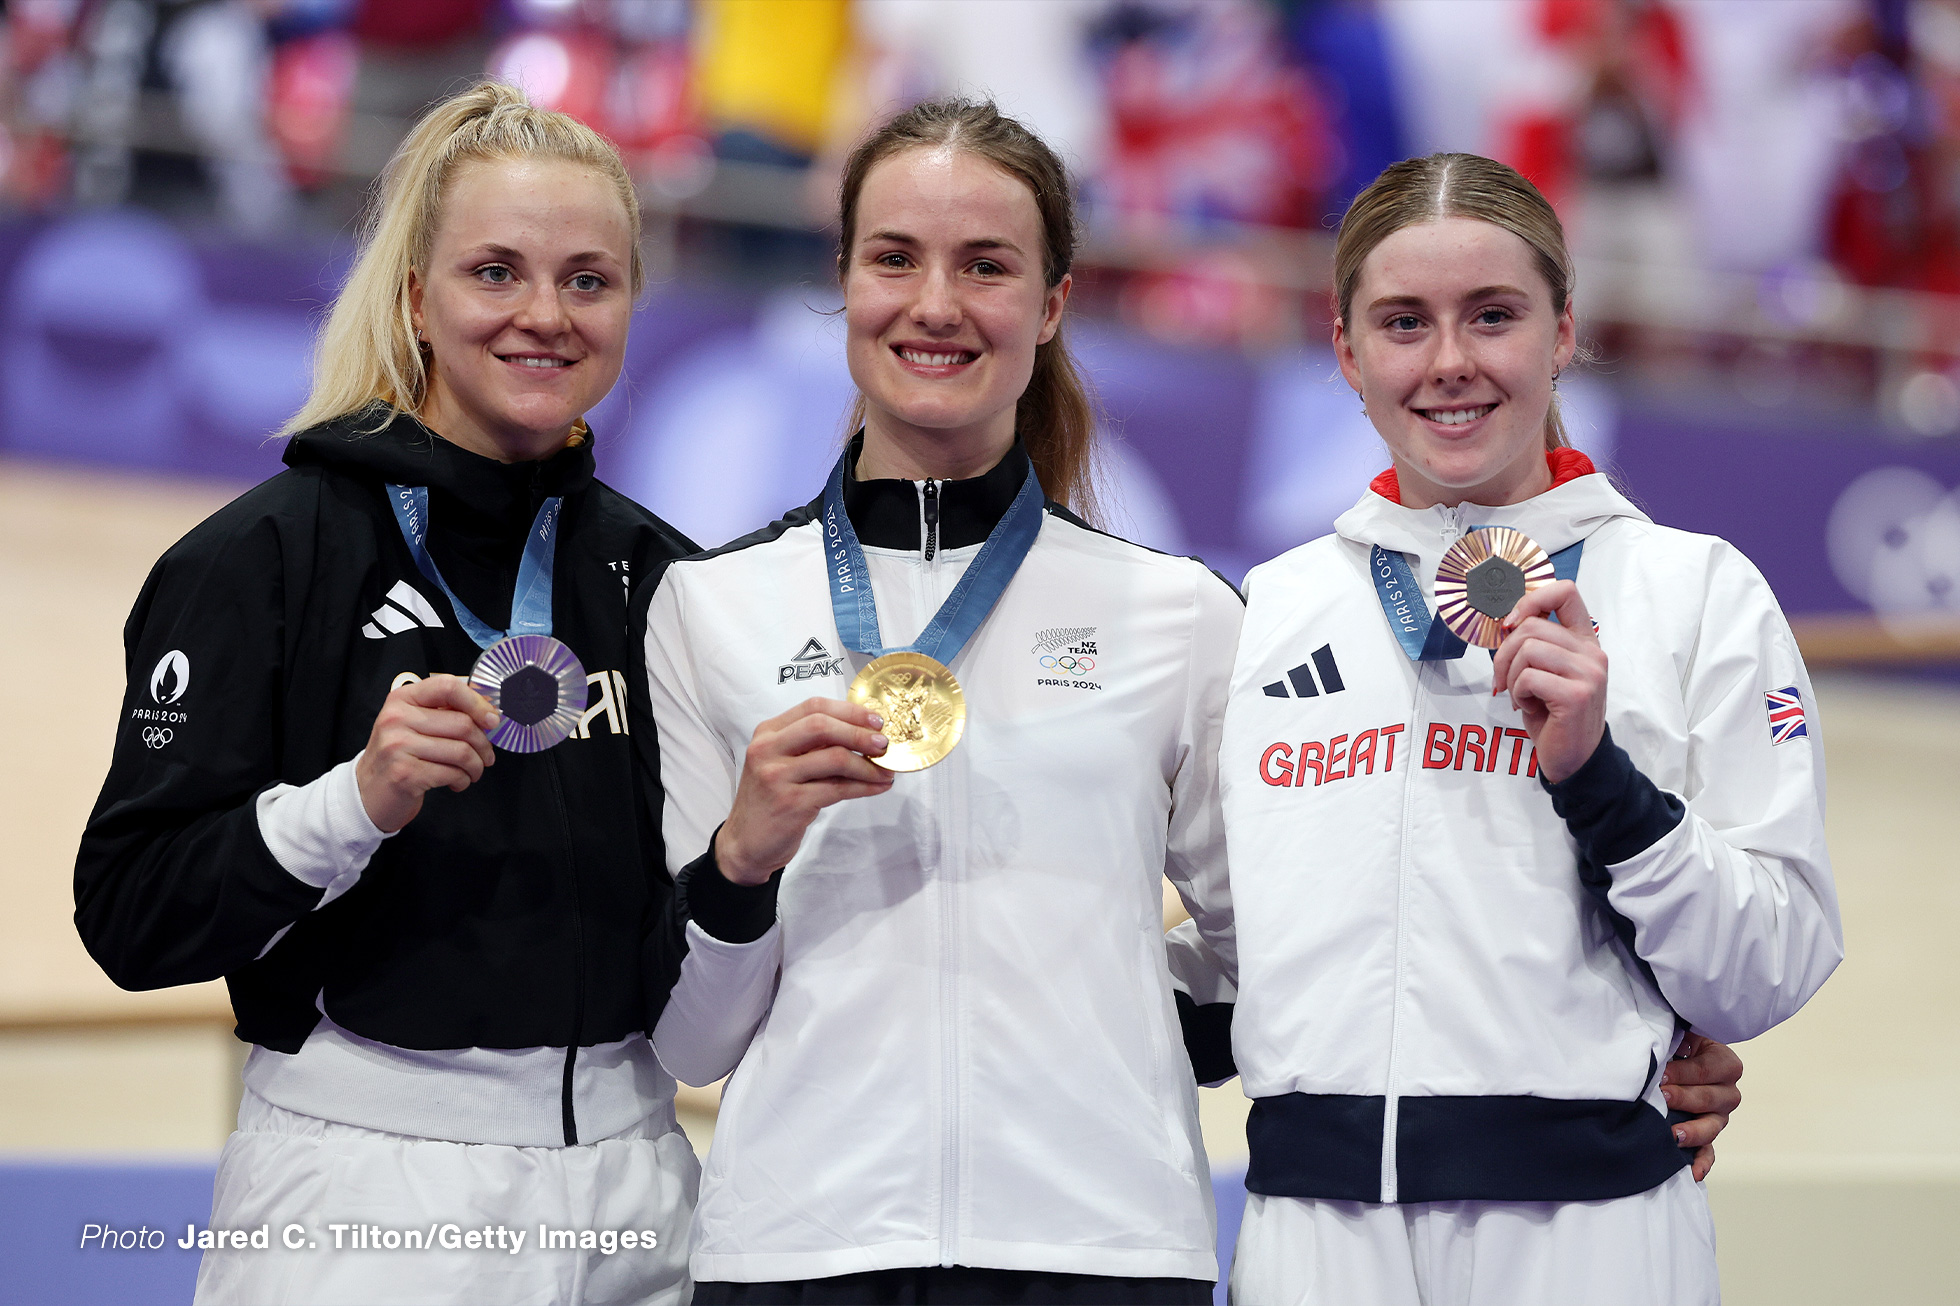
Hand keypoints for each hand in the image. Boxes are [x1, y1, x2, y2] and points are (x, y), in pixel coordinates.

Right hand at [355, 675, 499, 832]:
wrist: (368, 792)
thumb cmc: (400, 756)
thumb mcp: (414, 724)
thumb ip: (445, 711)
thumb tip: (488, 710)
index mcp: (402, 698)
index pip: (448, 687)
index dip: (477, 703)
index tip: (492, 720)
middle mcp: (396, 718)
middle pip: (462, 724)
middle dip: (484, 744)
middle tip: (487, 756)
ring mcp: (398, 746)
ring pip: (462, 751)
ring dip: (476, 766)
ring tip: (473, 771)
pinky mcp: (404, 773)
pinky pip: (452, 773)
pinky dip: (462, 780)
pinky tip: (457, 782)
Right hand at [715, 698, 893, 884]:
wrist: (746, 842)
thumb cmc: (771, 799)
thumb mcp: (782, 763)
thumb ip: (812, 746)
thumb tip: (863, 734)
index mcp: (768, 732)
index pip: (813, 707)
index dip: (849, 710)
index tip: (876, 721)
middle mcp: (768, 749)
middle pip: (822, 726)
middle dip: (859, 733)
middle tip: (884, 743)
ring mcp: (776, 776)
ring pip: (834, 758)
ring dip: (867, 765)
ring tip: (886, 771)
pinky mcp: (790, 803)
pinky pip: (837, 789)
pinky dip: (864, 787)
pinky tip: (878, 787)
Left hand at [1490, 579, 1606, 783]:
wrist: (1572, 758)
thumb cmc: (1553, 714)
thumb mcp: (1544, 672)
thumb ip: (1533, 644)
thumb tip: (1503, 623)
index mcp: (1585, 640)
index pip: (1565, 592)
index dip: (1531, 599)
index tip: (1510, 624)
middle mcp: (1592, 653)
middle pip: (1531, 625)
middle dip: (1504, 653)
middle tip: (1503, 680)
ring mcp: (1588, 674)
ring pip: (1527, 649)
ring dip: (1510, 675)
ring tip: (1518, 694)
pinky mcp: (1577, 695)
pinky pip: (1528, 677)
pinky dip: (1517, 693)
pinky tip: (1527, 707)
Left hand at [1662, 1033, 1742, 1181]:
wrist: (1668, 1057)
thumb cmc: (1674, 1042)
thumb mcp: (1678, 1032)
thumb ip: (1674, 1037)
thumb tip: (1661, 1046)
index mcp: (1724, 1062)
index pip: (1709, 1069)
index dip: (1685, 1072)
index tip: (1662, 1075)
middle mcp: (1727, 1091)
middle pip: (1712, 1098)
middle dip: (1685, 1097)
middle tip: (1662, 1096)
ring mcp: (1718, 1116)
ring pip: (1712, 1126)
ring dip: (1694, 1131)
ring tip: (1674, 1134)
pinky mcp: (1706, 1134)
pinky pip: (1708, 1151)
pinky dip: (1701, 1162)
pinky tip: (1692, 1172)